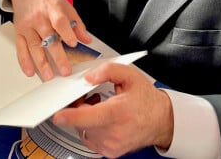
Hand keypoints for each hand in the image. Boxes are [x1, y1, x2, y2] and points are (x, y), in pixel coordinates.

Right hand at [10, 0, 91, 79]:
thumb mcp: (65, 5)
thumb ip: (76, 23)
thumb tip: (86, 39)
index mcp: (53, 9)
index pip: (60, 22)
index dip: (67, 33)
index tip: (73, 44)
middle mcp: (39, 18)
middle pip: (48, 38)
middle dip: (57, 56)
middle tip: (65, 70)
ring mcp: (27, 26)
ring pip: (34, 46)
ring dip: (41, 63)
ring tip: (49, 75)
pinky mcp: (19, 32)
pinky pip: (21, 48)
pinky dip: (25, 61)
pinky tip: (30, 71)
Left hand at [53, 63, 173, 156]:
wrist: (162, 121)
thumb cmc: (146, 99)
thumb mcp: (130, 76)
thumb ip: (108, 70)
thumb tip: (89, 77)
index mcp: (118, 112)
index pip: (91, 116)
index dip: (72, 116)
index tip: (58, 116)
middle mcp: (114, 132)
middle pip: (83, 121)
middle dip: (80, 107)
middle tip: (91, 96)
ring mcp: (111, 145)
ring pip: (84, 129)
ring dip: (86, 118)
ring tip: (100, 106)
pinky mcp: (109, 152)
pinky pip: (89, 138)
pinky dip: (91, 128)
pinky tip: (102, 119)